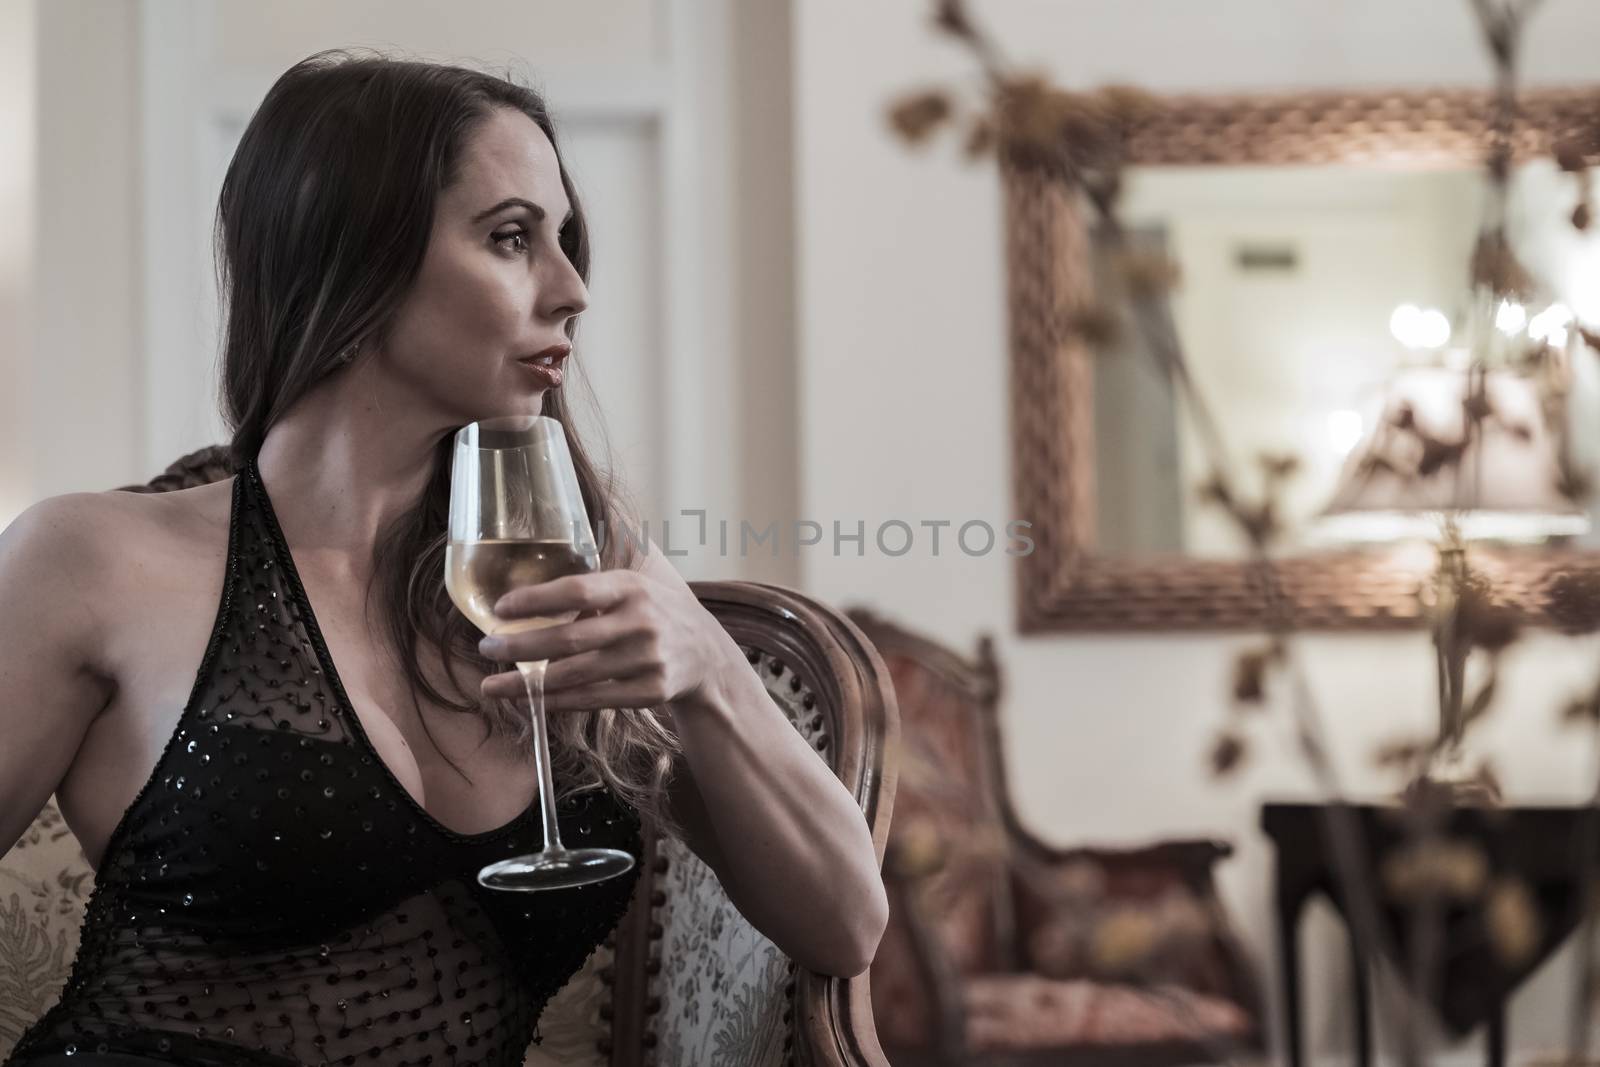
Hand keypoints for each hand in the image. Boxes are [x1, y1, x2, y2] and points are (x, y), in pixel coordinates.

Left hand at [477, 568, 731, 712]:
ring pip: (576, 675)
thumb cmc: (651, 613)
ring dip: (528, 684)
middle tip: (486, 649)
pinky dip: (556, 702)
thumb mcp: (632, 586)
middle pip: (571, 638)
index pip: (578, 590)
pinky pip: (592, 699)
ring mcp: (647, 659)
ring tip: (491, 686)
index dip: (536, 600)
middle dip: (521, 646)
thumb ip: (589, 588)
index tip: (500, 609)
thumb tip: (520, 589)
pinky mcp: (650, 691)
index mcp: (631, 587)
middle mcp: (641, 621)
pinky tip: (529, 700)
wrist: (705, 653)